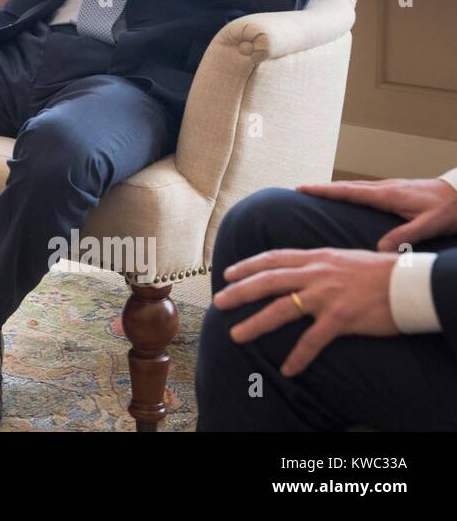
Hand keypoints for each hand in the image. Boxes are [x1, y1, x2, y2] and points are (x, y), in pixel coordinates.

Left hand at [214, 247, 398, 376]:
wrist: (408, 283)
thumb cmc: (377, 272)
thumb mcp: (341, 257)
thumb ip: (317, 263)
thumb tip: (298, 268)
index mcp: (315, 258)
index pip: (272, 258)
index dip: (247, 266)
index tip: (227, 273)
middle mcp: (315, 274)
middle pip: (267, 282)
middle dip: (239, 292)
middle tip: (218, 302)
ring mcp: (326, 296)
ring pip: (281, 310)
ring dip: (255, 324)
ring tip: (236, 335)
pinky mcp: (340, 318)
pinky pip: (312, 340)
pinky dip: (297, 357)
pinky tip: (287, 369)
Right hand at [295, 176, 456, 253]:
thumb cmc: (450, 209)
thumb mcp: (429, 224)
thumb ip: (404, 235)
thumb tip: (378, 249)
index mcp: (388, 195)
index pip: (349, 191)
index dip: (324, 190)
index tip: (303, 188)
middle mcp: (386, 187)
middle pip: (348, 186)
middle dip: (324, 188)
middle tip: (302, 189)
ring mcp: (391, 186)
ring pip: (357, 186)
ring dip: (336, 189)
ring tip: (320, 193)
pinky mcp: (398, 189)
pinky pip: (366, 189)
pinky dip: (351, 191)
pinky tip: (351, 197)